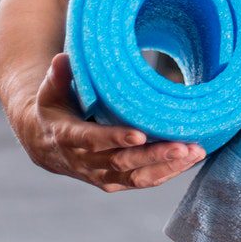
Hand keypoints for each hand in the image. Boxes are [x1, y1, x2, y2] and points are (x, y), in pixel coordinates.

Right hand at [8, 52, 204, 192]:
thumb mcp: (51, 90)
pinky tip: (189, 160)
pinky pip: (142, 181)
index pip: (93, 140)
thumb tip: (63, 59)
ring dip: (168, 166)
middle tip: (183, 146)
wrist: (44, 143)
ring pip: (136, 177)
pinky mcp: (114, 182)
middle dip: (154, 155)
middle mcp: (85, 162)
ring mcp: (101, 175)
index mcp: (68, 137)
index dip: (115, 138)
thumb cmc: (54, 108)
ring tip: (196, 152)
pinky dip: (167, 173)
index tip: (140, 134)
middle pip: (122, 162)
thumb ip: (59, 76)